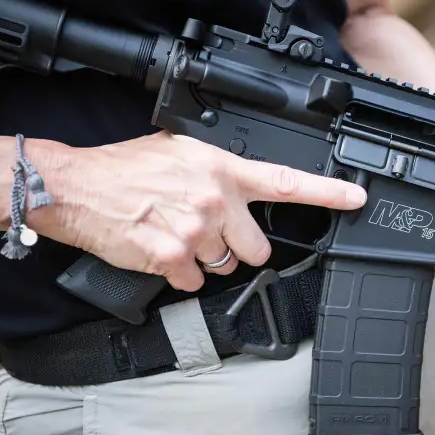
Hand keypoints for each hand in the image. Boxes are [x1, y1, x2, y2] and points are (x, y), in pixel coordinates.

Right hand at [30, 131, 366, 291]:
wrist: (78, 188)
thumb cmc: (125, 169)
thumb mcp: (178, 151)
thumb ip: (216, 168)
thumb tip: (238, 184)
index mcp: (223, 170)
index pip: (287, 183)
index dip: (328, 193)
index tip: (356, 199)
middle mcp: (216, 200)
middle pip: (257, 248)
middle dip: (239, 247)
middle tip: (211, 231)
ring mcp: (195, 232)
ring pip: (224, 266)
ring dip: (206, 259)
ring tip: (176, 234)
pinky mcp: (171, 258)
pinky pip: (192, 282)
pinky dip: (179, 274)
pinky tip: (160, 251)